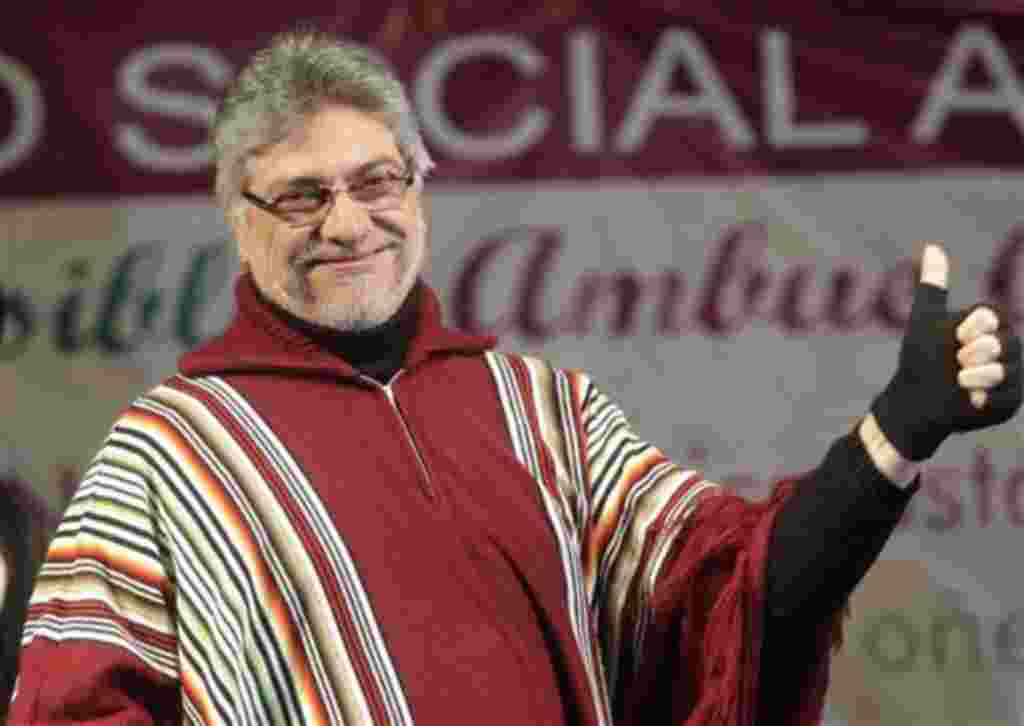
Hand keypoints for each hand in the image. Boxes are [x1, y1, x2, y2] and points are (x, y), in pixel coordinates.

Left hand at [870, 243, 1022, 460]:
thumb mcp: (925, 320)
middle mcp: (1006, 349)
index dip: (975, 327)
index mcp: (988, 327)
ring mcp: (1011, 376)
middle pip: (1006, 342)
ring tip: (959, 380)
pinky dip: (984, 398)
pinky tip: (969, 399)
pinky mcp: (1010, 402)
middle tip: (958, 360)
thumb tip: (932, 246)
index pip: (995, 316)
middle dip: (976, 352)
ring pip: (1008, 370)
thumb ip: (933, 286)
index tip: (958, 335)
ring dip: (978, 375)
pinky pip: (1009, 397)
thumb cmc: (920, 358)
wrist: (914, 399)